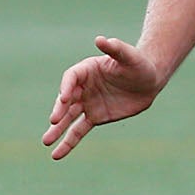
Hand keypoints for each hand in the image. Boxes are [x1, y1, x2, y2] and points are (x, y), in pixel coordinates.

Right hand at [43, 35, 166, 159]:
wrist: (149, 81)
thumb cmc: (139, 64)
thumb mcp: (130, 56)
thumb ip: (115, 48)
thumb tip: (101, 39)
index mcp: (86, 70)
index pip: (71, 78)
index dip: (66, 87)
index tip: (65, 98)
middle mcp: (82, 87)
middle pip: (66, 100)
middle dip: (60, 110)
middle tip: (53, 120)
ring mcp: (86, 103)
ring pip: (68, 118)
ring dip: (57, 130)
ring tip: (46, 142)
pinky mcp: (94, 117)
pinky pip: (78, 131)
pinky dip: (68, 142)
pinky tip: (57, 154)